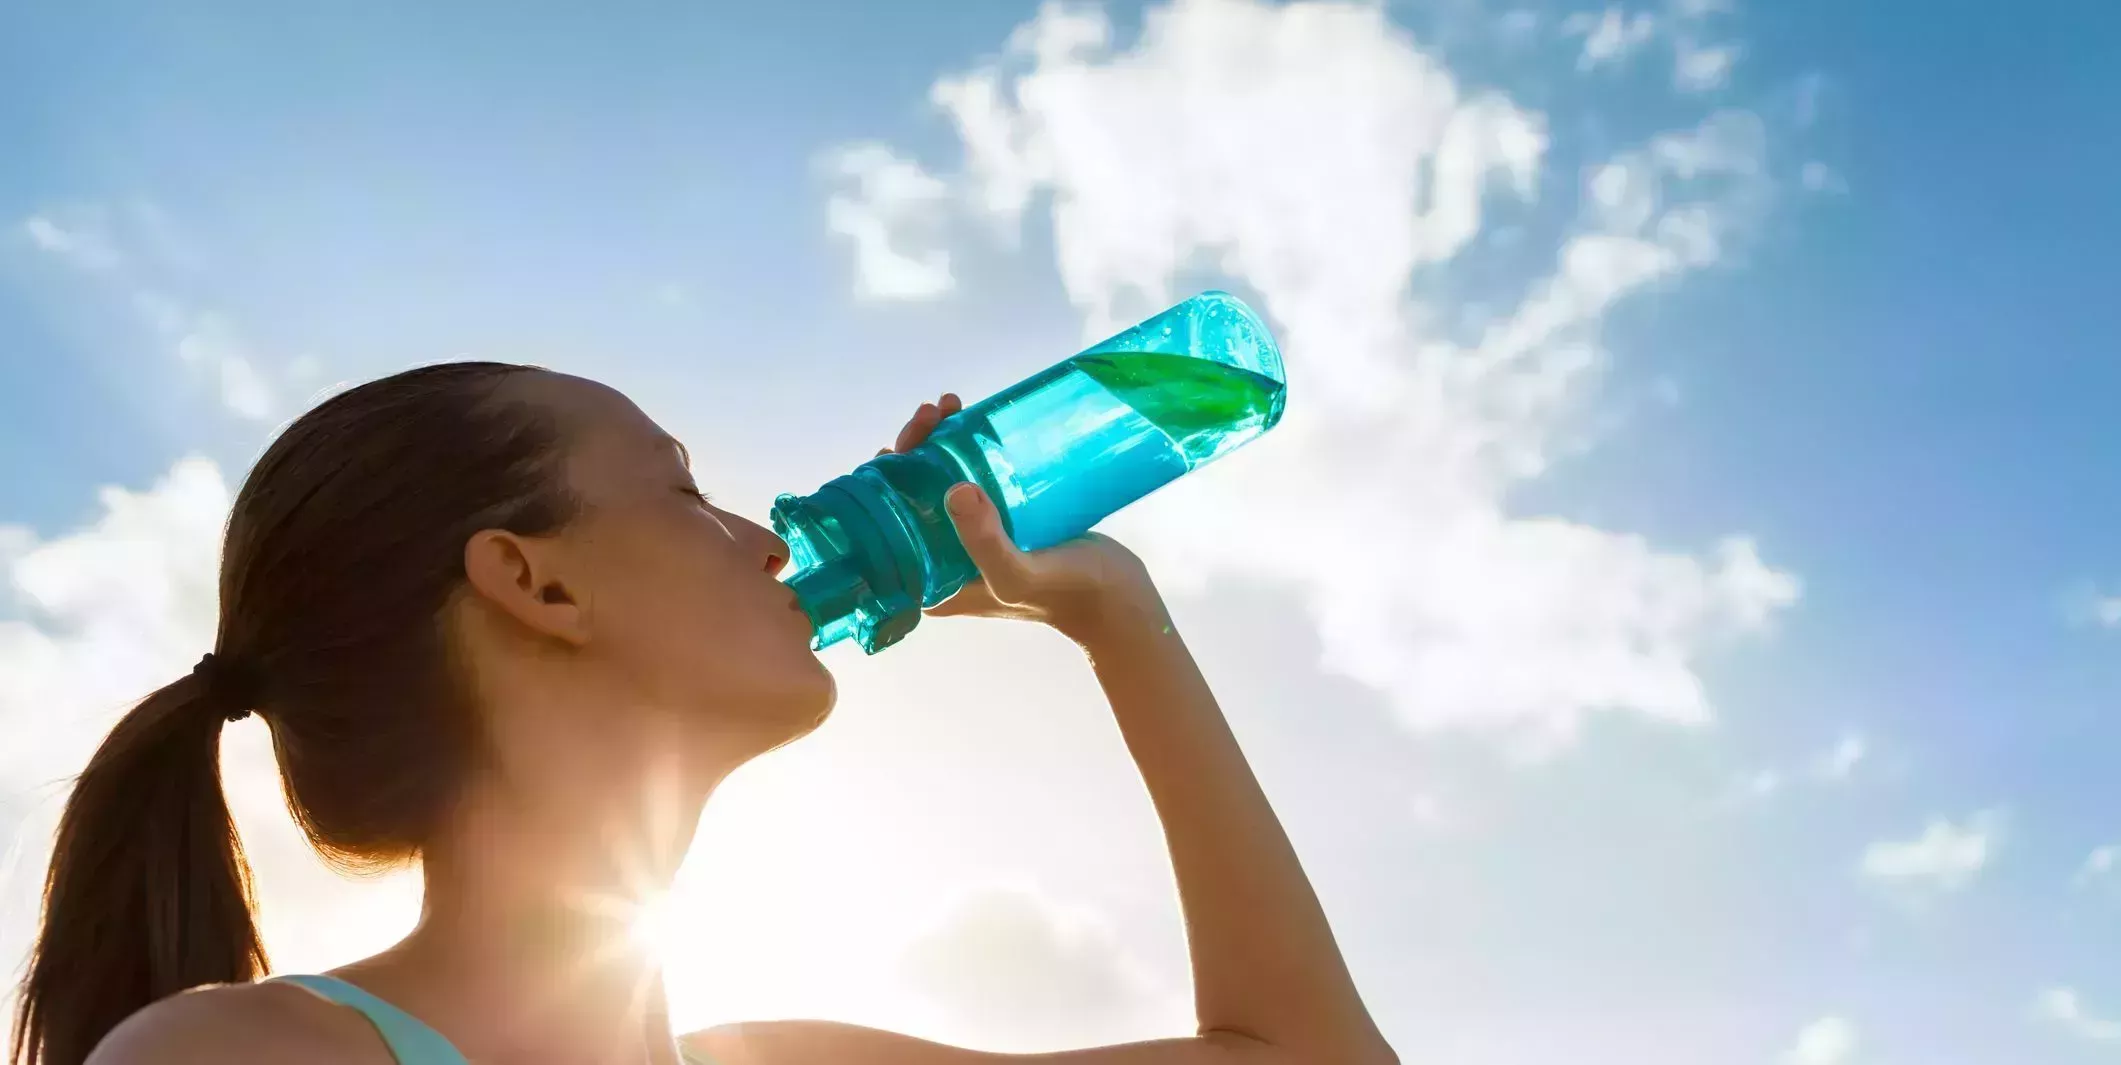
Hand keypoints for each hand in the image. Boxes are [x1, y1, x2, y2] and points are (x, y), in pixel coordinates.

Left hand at [881, 394, 1164, 641]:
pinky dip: (967, 450)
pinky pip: (972, 479)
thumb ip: (985, 543)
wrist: (1118, 598)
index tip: (900, 444)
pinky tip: (972, 422)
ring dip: (938, 443)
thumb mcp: (1019, 575)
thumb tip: (954, 490)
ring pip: (939, 483)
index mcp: (930, 582)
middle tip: (934, 412)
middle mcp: (942, 562)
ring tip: (951, 406)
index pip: (888, 525)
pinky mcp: (1001, 522)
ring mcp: (971, 541)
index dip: (884, 481)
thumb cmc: (1065, 594)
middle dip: (913, 449)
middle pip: (910, 496)